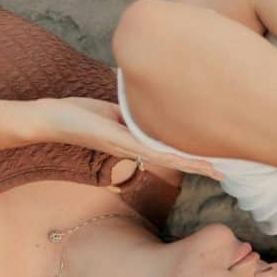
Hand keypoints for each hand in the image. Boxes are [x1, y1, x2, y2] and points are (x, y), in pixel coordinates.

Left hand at [32, 97, 221, 179]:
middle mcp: (135, 149)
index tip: (214, 158)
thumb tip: (145, 104)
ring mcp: (129, 148)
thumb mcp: (112, 109)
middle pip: (176, 159)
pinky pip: (153, 151)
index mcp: (135, 140)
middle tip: (226, 173)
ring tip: (218, 171)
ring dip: (195, 165)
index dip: (192, 154)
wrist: (50, 119)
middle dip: (200, 166)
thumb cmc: (77, 114)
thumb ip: (131, 112)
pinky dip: (174, 156)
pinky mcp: (122, 142)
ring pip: (170, 159)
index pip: (170, 149)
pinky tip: (190, 161)